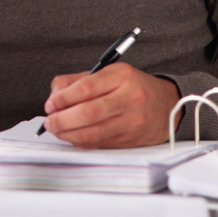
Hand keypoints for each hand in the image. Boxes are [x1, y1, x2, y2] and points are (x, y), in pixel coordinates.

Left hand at [42, 63, 180, 147]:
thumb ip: (79, 80)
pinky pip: (98, 143)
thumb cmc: (135, 87)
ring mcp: (131, 121)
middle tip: (50, 120)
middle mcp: (129, 98)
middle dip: (62, 119)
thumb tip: (55, 95)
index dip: (63, 98)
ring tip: (57, 129)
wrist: (167, 106)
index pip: (87, 87)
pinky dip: (80, 141)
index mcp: (122, 76)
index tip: (51, 103)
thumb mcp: (110, 73)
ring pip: (92, 132)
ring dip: (68, 133)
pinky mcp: (130, 139)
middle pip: (88, 112)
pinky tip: (72, 136)